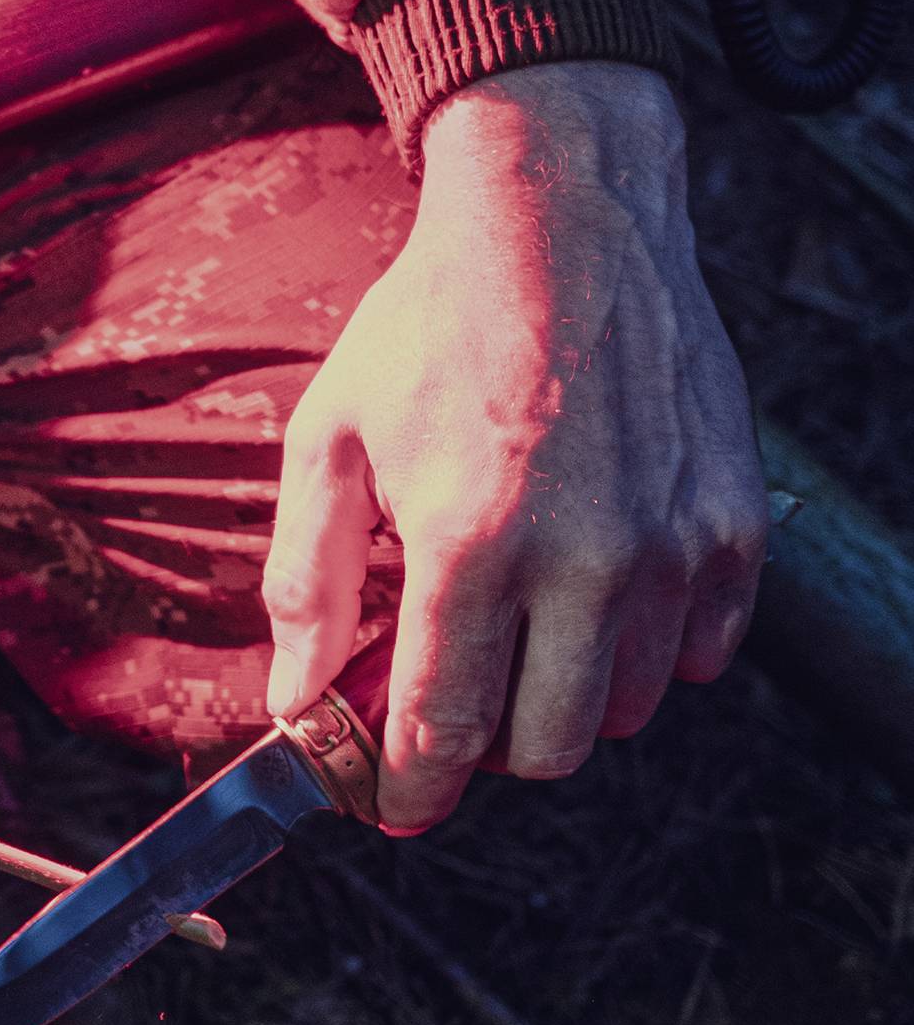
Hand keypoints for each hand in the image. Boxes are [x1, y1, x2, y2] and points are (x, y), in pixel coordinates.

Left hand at [261, 62, 768, 830]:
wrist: (564, 219)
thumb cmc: (433, 324)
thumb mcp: (331, 434)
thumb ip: (308, 577)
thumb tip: (292, 695)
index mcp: (471, 540)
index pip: (445, 725)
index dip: (413, 786)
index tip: (396, 805)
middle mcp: (584, 558)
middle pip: (546, 746)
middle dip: (487, 745)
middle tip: (454, 698)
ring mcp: (672, 547)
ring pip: (623, 712)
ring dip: (565, 696)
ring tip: (521, 623)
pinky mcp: (732, 528)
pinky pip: (696, 658)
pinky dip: (644, 652)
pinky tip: (594, 590)